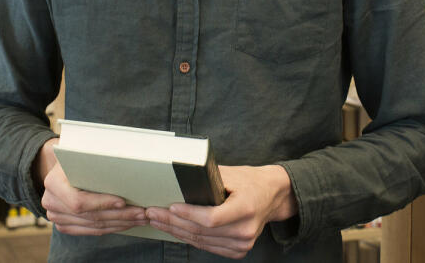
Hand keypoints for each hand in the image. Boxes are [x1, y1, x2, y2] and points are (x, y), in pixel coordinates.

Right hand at [37, 138, 148, 235]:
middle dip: (119, 215)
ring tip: (140, 218)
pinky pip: (91, 231)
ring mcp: (57, 217)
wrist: (61, 167)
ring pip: (93, 226)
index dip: (102, 203)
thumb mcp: (83, 153)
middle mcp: (51, 203)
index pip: (79, 201)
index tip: (123, 202)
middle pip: (90, 216)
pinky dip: (111, 227)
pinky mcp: (64, 226)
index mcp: (53, 183)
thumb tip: (127, 161)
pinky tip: (127, 223)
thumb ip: (97, 159)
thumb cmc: (77, 156)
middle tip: (142, 212)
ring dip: (120, 223)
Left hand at [146, 164, 296, 258]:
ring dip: (176, 231)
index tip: (170, 206)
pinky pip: (207, 246)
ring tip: (157, 221)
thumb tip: (178, 180)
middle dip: (173, 222)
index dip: (189, 214)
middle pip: (202, 231)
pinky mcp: (238, 250)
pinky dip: (188, 238)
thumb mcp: (232, 174)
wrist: (272, 196)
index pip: (212, 218)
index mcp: (247, 207)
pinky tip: (174, 230)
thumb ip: (208, 180)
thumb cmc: (250, 181)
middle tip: (153, 213)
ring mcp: (243, 243)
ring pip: (201, 241)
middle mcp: (246, 229)